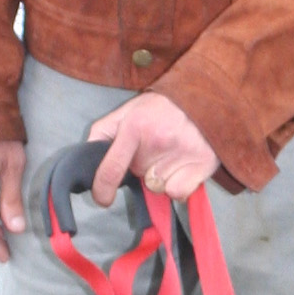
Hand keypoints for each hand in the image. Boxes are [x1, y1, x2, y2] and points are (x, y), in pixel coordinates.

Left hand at [88, 93, 217, 204]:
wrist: (206, 96)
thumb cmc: (161, 107)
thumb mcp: (127, 110)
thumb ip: (103, 131)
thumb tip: (87, 157)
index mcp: (134, 127)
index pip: (111, 170)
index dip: (102, 190)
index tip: (103, 199)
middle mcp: (158, 141)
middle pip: (139, 178)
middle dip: (142, 170)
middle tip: (154, 150)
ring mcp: (182, 153)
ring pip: (158, 188)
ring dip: (161, 178)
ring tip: (170, 156)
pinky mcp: (203, 164)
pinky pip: (178, 193)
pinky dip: (179, 187)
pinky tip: (183, 168)